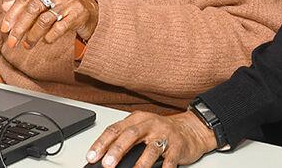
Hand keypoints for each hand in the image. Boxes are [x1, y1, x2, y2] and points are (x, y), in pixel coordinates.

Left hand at [0, 0, 97, 49]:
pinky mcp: (79, 13)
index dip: (12, 14)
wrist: (91, 10)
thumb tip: (4, 6)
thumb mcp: (45, 1)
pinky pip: (59, 27)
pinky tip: (46, 41)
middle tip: (12, 42)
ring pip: (44, 20)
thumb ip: (26, 3)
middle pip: (33, 9)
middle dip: (20, 28)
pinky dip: (50, 36)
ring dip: (33, 35)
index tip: (4, 29)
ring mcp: (70, 1)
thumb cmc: (63, 6)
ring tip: (27, 45)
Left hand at [86, 110, 216, 167]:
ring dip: (139, 163)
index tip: (91, 156)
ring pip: (150, 149)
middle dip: (117, 150)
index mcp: (137, 119)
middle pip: (131, 135)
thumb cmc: (160, 131)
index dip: (101, 143)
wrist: (190, 129)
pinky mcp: (178, 147)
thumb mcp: (141, 130)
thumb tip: (104, 158)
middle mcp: (151, 124)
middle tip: (107, 164)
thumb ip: (125, 140)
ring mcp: (165, 135)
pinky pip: (169, 160)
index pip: (115, 129)